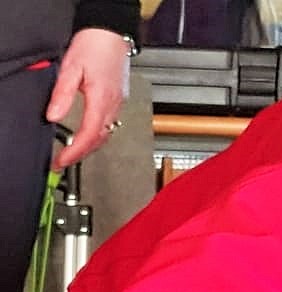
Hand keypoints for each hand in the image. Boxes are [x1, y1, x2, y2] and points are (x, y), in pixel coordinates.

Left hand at [47, 29, 130, 169]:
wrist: (112, 32)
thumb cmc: (95, 44)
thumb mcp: (71, 67)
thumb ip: (62, 94)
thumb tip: (53, 116)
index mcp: (101, 100)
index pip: (88, 136)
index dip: (75, 152)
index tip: (63, 160)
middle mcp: (113, 106)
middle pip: (98, 140)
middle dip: (81, 153)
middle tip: (64, 160)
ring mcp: (118, 104)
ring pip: (105, 135)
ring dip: (90, 146)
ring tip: (74, 151)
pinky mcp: (119, 100)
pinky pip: (109, 125)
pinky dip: (97, 135)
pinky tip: (88, 134)